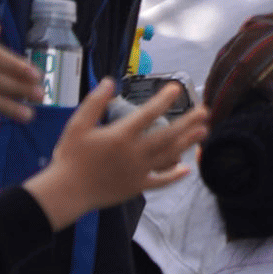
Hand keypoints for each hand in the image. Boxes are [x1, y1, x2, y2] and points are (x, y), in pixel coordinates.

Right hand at [24, 82, 206, 225]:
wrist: (67, 192)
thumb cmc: (70, 156)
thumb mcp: (77, 125)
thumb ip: (94, 102)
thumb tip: (109, 81)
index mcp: (120, 136)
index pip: (148, 114)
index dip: (163, 100)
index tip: (177, 88)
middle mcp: (134, 153)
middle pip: (167, 135)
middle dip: (188, 122)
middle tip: (205, 112)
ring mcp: (138, 171)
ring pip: (168, 156)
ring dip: (187, 143)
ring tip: (203, 132)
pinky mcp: (136, 187)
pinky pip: (160, 181)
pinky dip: (174, 176)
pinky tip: (186, 169)